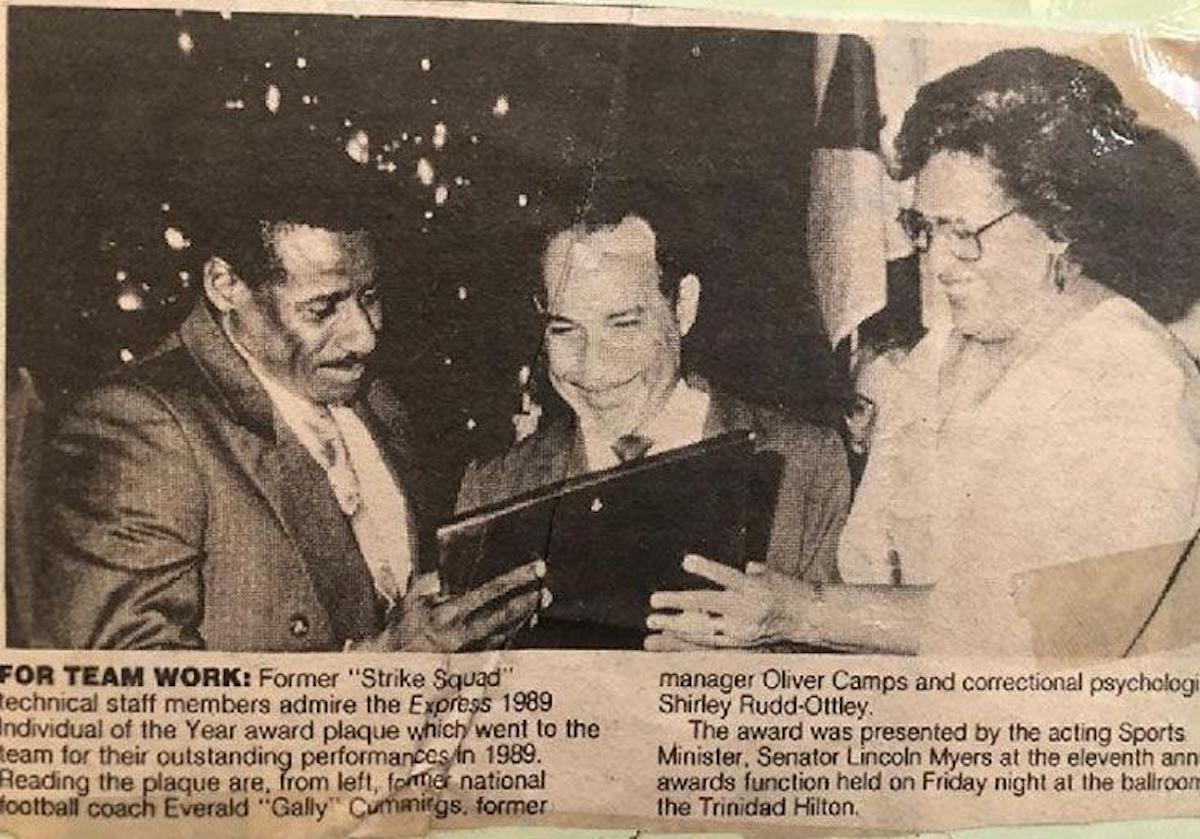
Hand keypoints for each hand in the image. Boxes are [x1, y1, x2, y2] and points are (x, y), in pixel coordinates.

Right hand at [352, 561, 547, 651]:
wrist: (388, 668)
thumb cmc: (397, 633)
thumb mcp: (408, 603)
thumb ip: (426, 584)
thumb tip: (441, 574)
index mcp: (449, 614)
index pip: (490, 591)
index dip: (516, 579)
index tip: (535, 569)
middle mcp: (462, 634)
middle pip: (505, 616)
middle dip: (527, 603)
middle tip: (545, 593)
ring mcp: (467, 652)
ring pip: (504, 634)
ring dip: (521, 619)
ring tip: (536, 605)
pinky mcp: (467, 665)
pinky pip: (494, 648)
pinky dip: (507, 636)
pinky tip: (517, 627)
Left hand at [645, 555, 791, 648]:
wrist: (808, 619)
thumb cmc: (786, 590)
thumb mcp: (771, 574)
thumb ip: (750, 571)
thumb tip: (739, 568)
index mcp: (755, 589)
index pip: (728, 577)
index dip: (707, 569)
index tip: (686, 561)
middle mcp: (747, 611)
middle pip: (707, 606)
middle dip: (678, 604)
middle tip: (654, 601)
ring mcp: (742, 630)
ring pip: (703, 629)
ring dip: (676, 626)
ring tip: (654, 622)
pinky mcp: (740, 644)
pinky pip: (709, 643)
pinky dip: (689, 639)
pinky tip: (670, 635)